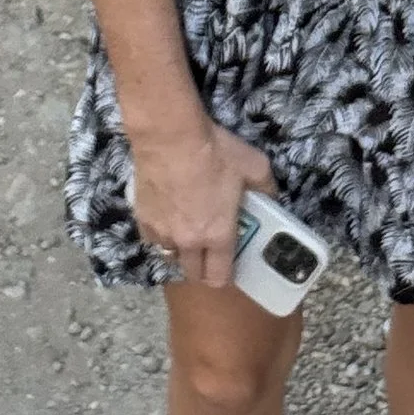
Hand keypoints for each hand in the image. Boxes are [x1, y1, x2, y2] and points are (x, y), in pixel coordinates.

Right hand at [125, 116, 273, 288]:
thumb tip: (271, 196)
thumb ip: (266, 187)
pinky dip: (160, 236)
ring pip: (170, 256)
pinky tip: (166, 220)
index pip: (219, 277)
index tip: (229, 269)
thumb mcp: (255, 166)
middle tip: (209, 254)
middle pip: (192, 274)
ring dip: (180, 252)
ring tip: (186, 235)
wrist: (169, 136)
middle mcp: (189, 242)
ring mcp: (162, 232)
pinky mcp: (142, 218)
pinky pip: (152, 239)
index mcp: (218, 235)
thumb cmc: (215, 151)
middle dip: (202, 270)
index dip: (225, 278)